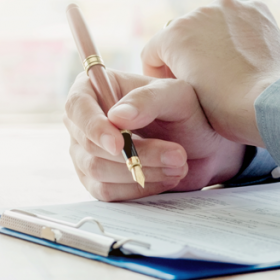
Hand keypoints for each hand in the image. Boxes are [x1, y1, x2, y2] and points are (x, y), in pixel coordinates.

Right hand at [64, 69, 245, 201]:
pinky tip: (164, 177)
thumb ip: (147, 100)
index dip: (94, 127)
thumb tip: (116, 117)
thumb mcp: (176, 96)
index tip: (119, 145)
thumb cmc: (187, 112)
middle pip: (88, 144)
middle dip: (135, 154)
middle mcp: (83, 121)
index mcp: (94, 88)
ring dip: (141, 171)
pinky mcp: (96, 179)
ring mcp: (85, 152)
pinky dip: (137, 188)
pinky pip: (105, 191)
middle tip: (177, 155)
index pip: (77, 107)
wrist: (202, 146)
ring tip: (178, 164)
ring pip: (97, 170)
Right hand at [141, 0, 279, 146]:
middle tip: (204, 80)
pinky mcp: (256, 9)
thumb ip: (174, 73)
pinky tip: (247, 56)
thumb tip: (182, 63)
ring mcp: (229, 8)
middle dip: (189, 53)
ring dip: (214, 40)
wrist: (269, 104)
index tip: (174, 88)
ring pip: (212, 23)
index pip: (153, 52)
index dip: (160, 74)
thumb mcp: (182, 95)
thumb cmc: (224, 109)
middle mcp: (197, 12)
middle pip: (183, 34)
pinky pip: (238, 19)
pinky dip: (240, 33)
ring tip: (229, 68)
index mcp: (173, 34)